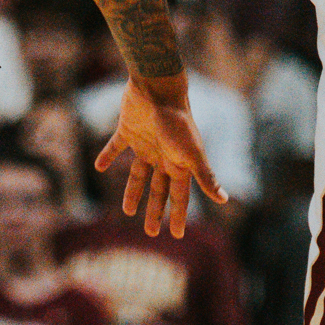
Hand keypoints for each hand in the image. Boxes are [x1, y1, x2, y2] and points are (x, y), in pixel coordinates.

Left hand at [95, 72, 226, 236]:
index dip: (179, 215)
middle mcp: (162, 155)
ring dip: (133, 191)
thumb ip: (206, 176)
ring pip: (138, 173)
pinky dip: (107, 156)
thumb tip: (225, 200)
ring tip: (127, 210)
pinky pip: (115, 147)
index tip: (178, 235)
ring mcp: (145, 143)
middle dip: (156, 210)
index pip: (179, 195)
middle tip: (151, 232)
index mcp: (178, 163)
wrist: (158, 89)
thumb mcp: (192, 154)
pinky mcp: (128, 130)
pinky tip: (99, 166)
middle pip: (159, 189)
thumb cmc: (178, 122)